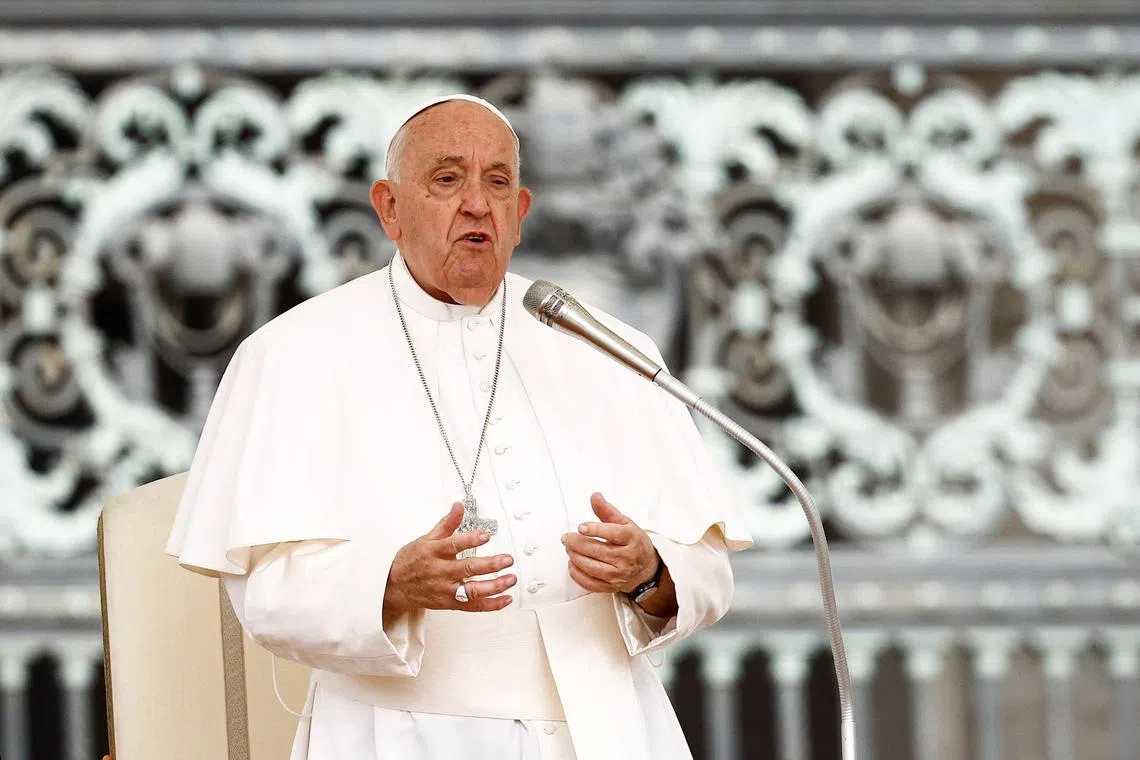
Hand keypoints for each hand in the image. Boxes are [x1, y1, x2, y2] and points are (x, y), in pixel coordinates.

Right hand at [384, 502, 515, 618]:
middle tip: (507, 560)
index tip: (486, 535)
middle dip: (490, 565)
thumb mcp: (426, 538)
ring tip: (511, 579)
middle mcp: (440, 572)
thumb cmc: (412, 560)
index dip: (470, 540)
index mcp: (433, 552)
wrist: (395, 586)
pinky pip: (473, 607)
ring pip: (472, 591)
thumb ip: (447, 523)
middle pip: (467, 569)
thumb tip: (459, 506)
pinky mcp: (449, 604)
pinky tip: (506, 598)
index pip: (453, 545)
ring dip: (494, 586)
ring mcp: (445, 590)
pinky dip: (491, 605)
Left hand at [562, 493, 658, 594]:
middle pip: (598, 551)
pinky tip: (572, 564)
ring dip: (575, 557)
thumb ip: (607, 511)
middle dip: (577, 543)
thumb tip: (595, 497)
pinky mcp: (610, 586)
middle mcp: (626, 558)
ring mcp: (618, 574)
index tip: (581, 527)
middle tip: (566, 537)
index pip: (612, 534)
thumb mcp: (625, 523)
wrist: (645, 568)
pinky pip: (590, 583)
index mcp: (631, 539)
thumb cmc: (633, 543)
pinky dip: (577, 574)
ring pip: (592, 567)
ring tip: (568, 548)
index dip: (595, 530)